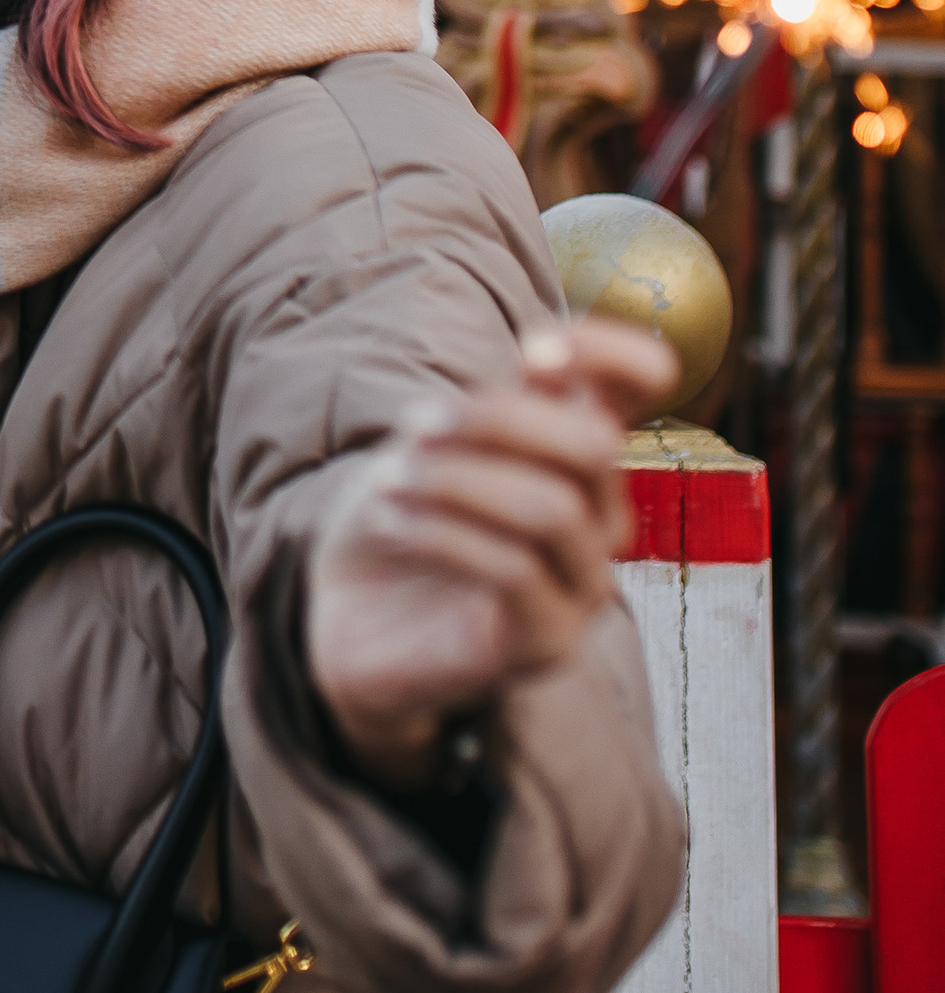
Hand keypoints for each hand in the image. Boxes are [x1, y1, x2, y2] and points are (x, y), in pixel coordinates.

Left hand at [303, 318, 676, 790]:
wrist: (350, 613)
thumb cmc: (401, 508)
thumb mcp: (433, 438)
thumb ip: (496, 399)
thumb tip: (543, 350)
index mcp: (577, 450)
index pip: (642, 386)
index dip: (609, 354)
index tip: (531, 350)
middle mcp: (600, 516)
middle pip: (594, 445)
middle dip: (498, 420)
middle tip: (414, 424)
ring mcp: (583, 584)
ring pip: (552, 510)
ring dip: (456, 482)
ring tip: (385, 480)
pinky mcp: (550, 642)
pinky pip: (515, 571)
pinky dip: (441, 533)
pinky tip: (389, 519)